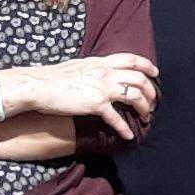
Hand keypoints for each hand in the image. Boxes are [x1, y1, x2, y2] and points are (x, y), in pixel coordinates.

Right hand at [21, 52, 160, 137]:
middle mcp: (105, 73)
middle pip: (139, 79)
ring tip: (146, 117)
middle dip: (151, 92)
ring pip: (135, 95)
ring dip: (144, 108)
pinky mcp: (96, 104)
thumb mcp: (78, 66)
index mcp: (101, 62)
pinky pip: (116, 117)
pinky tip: (128, 135)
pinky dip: (124, 128)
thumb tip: (98, 72)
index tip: (155, 73)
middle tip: (153, 103)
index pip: (131, 59)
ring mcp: (102, 88)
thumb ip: (92, 68)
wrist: (39, 85)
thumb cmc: (53, 77)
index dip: (146, 66)